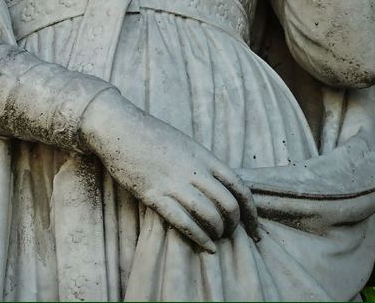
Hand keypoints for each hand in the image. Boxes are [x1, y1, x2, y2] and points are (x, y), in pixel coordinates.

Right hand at [79, 89, 258, 251]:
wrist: (118, 126)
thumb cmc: (150, 135)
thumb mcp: (184, 144)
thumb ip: (201, 163)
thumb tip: (217, 184)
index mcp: (203, 155)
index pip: (239, 186)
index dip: (252, 211)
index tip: (255, 227)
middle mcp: (193, 169)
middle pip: (229, 204)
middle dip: (235, 225)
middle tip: (232, 234)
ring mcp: (174, 182)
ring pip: (210, 214)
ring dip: (218, 232)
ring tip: (217, 239)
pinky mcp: (154, 194)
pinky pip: (184, 221)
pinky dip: (200, 237)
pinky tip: (207, 247)